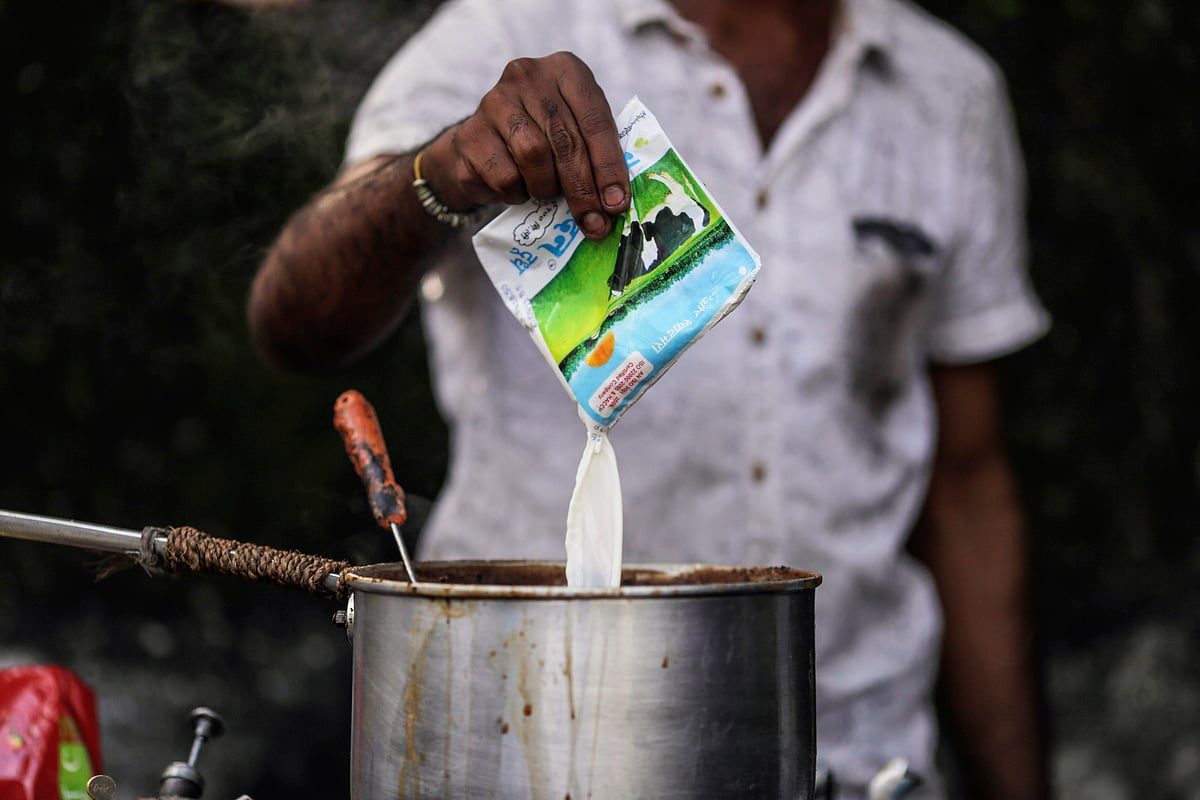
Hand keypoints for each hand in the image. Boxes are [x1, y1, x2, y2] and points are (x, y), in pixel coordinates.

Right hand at [421, 51, 630, 238]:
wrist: (483, 145)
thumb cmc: (542, 137)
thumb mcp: (575, 132)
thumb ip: (595, 154)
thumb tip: (614, 202)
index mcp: (565, 69)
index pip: (595, 120)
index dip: (609, 166)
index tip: (617, 203)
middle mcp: (528, 76)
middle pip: (565, 140)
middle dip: (583, 189)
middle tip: (595, 223)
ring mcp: (494, 101)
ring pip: (534, 156)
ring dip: (546, 187)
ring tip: (547, 192)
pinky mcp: (470, 134)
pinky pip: (505, 175)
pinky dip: (518, 193)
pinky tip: (519, 188)